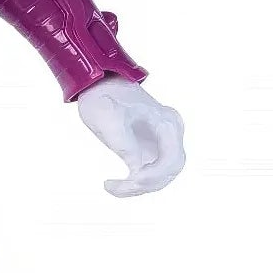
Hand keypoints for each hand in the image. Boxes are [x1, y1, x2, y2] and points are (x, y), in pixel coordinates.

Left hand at [77, 77, 185, 197]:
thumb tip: (136, 168)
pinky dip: (135, 183)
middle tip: (119, 187)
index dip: (155, 175)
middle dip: (146, 184)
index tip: (132, 179)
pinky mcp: (151, 149)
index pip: (172, 159)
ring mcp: (162, 142)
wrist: (99, 85)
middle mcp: (169, 133)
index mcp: (166, 123)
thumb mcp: (108, 119)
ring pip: (161, 176)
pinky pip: (150, 173)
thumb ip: (124, 144)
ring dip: (139, 187)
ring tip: (113, 187)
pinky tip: (115, 184)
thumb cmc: (104, 97)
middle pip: (170, 170)